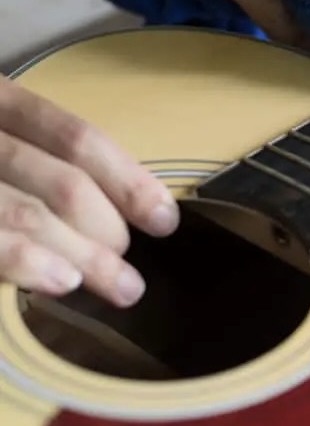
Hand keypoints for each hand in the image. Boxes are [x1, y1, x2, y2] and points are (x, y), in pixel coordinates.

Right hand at [0, 78, 178, 306]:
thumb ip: (40, 161)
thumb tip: (113, 213)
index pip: (75, 136)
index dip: (128, 180)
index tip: (165, 220)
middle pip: (63, 180)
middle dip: (108, 227)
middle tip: (128, 265)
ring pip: (31, 214)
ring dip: (86, 256)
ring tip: (124, 288)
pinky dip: (27, 262)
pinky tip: (64, 282)